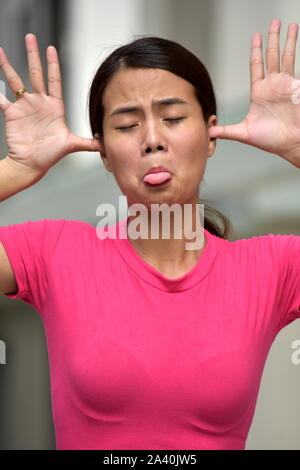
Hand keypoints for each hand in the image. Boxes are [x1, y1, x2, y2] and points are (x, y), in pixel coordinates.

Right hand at [0, 34, 101, 175]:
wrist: (31, 164)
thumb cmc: (50, 155)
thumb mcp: (71, 145)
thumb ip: (89, 143)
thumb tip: (106, 144)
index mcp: (54, 107)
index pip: (54, 80)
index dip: (53, 64)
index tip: (51, 48)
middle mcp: (39, 103)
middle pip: (35, 74)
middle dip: (33, 55)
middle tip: (31, 37)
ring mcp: (24, 107)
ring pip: (15, 80)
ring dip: (8, 65)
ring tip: (1, 50)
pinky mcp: (11, 113)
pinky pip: (1, 98)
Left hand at [208, 19, 299, 167]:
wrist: (290, 144)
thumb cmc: (271, 140)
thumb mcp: (244, 133)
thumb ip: (226, 130)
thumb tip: (208, 131)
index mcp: (259, 92)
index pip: (256, 66)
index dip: (256, 50)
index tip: (256, 36)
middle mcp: (273, 85)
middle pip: (272, 55)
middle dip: (272, 38)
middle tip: (274, 23)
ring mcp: (286, 84)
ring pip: (286, 56)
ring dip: (287, 40)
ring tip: (289, 24)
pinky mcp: (297, 87)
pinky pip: (297, 66)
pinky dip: (297, 52)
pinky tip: (297, 39)